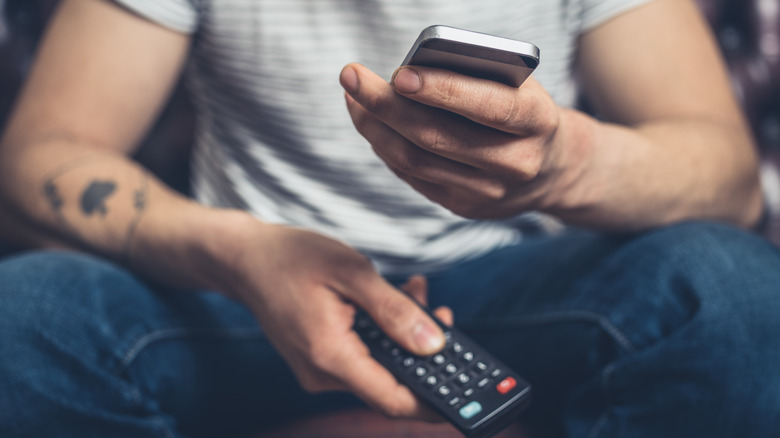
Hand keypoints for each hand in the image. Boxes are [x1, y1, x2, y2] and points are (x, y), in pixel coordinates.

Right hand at [228, 221, 451, 419]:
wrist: (245, 260)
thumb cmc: (292, 258)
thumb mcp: (351, 271)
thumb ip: (394, 309)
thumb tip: (434, 344)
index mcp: (330, 355)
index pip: (392, 399)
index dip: (434, 401)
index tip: (467, 391)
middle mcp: (323, 373)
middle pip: (390, 382)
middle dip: (423, 352)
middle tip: (441, 312)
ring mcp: (319, 369)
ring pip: (379, 366)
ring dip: (403, 335)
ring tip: (414, 292)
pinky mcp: (320, 360)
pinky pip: (363, 356)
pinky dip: (383, 332)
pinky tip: (392, 299)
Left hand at [340, 63, 583, 219]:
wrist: (552, 170)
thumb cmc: (524, 112)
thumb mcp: (519, 87)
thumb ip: (477, 78)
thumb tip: (407, 75)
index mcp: (538, 121)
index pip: (489, 106)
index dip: (443, 90)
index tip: (400, 74)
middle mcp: (516, 163)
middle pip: (438, 137)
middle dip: (386, 105)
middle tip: (351, 76)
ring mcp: (488, 192)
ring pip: (416, 160)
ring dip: (376, 126)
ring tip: (353, 96)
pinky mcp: (464, 207)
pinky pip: (413, 175)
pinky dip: (385, 146)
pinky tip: (371, 121)